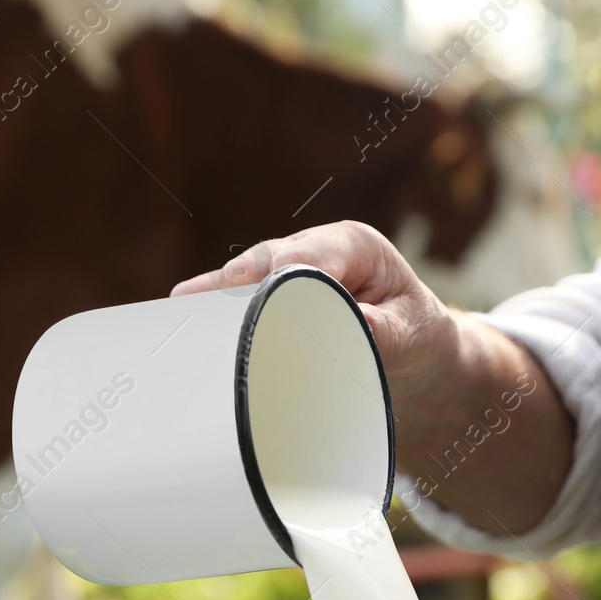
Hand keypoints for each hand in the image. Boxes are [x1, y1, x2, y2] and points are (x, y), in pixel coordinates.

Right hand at [171, 221, 460, 406]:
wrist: (420, 353)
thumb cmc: (417, 337)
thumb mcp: (410, 335)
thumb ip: (379, 331)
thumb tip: (345, 327)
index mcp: (354, 245)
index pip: (308, 256)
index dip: (281, 277)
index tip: (261, 303)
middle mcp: (315, 249)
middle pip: (265, 262)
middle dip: (238, 285)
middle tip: (206, 314)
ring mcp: (289, 269)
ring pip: (245, 277)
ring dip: (220, 296)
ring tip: (183, 314)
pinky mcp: (272, 294)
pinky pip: (237, 294)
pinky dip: (213, 304)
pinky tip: (180, 310)